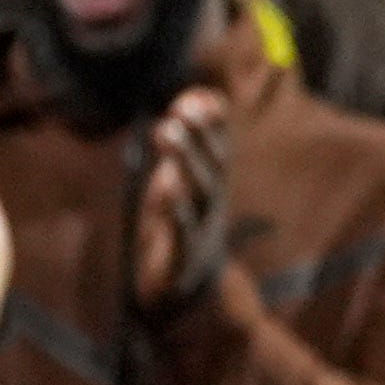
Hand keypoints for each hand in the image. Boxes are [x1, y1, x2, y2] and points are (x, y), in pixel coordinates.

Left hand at [125, 86, 231, 311]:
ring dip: (185, 161)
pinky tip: (166, 188)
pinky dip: (176, 211)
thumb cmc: (179, 225)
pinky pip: (182, 232)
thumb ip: (189, 138)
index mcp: (213, 186)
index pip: (218, 149)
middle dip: (198, 137)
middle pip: (211, 168)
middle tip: (180, 110)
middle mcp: (212, 206)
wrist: (182, 290)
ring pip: (197, 194)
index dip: (212, 124)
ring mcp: (201, 232)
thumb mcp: (181, 178)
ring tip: (167, 132)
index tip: (199, 98)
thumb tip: (200, 94)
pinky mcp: (183, 258)